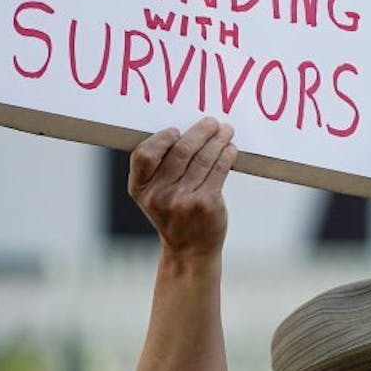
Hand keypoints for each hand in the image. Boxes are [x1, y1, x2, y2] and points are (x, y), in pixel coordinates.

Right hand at [128, 117, 236, 255]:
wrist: (189, 249)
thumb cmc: (173, 214)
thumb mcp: (155, 195)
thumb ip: (161, 169)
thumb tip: (187, 130)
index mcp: (140, 189)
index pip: (144, 155)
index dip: (161, 139)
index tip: (176, 130)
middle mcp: (159, 195)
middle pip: (180, 151)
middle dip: (200, 132)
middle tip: (212, 122)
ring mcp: (183, 200)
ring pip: (203, 158)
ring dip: (218, 139)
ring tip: (226, 130)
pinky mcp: (206, 203)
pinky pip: (218, 169)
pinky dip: (226, 154)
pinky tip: (230, 149)